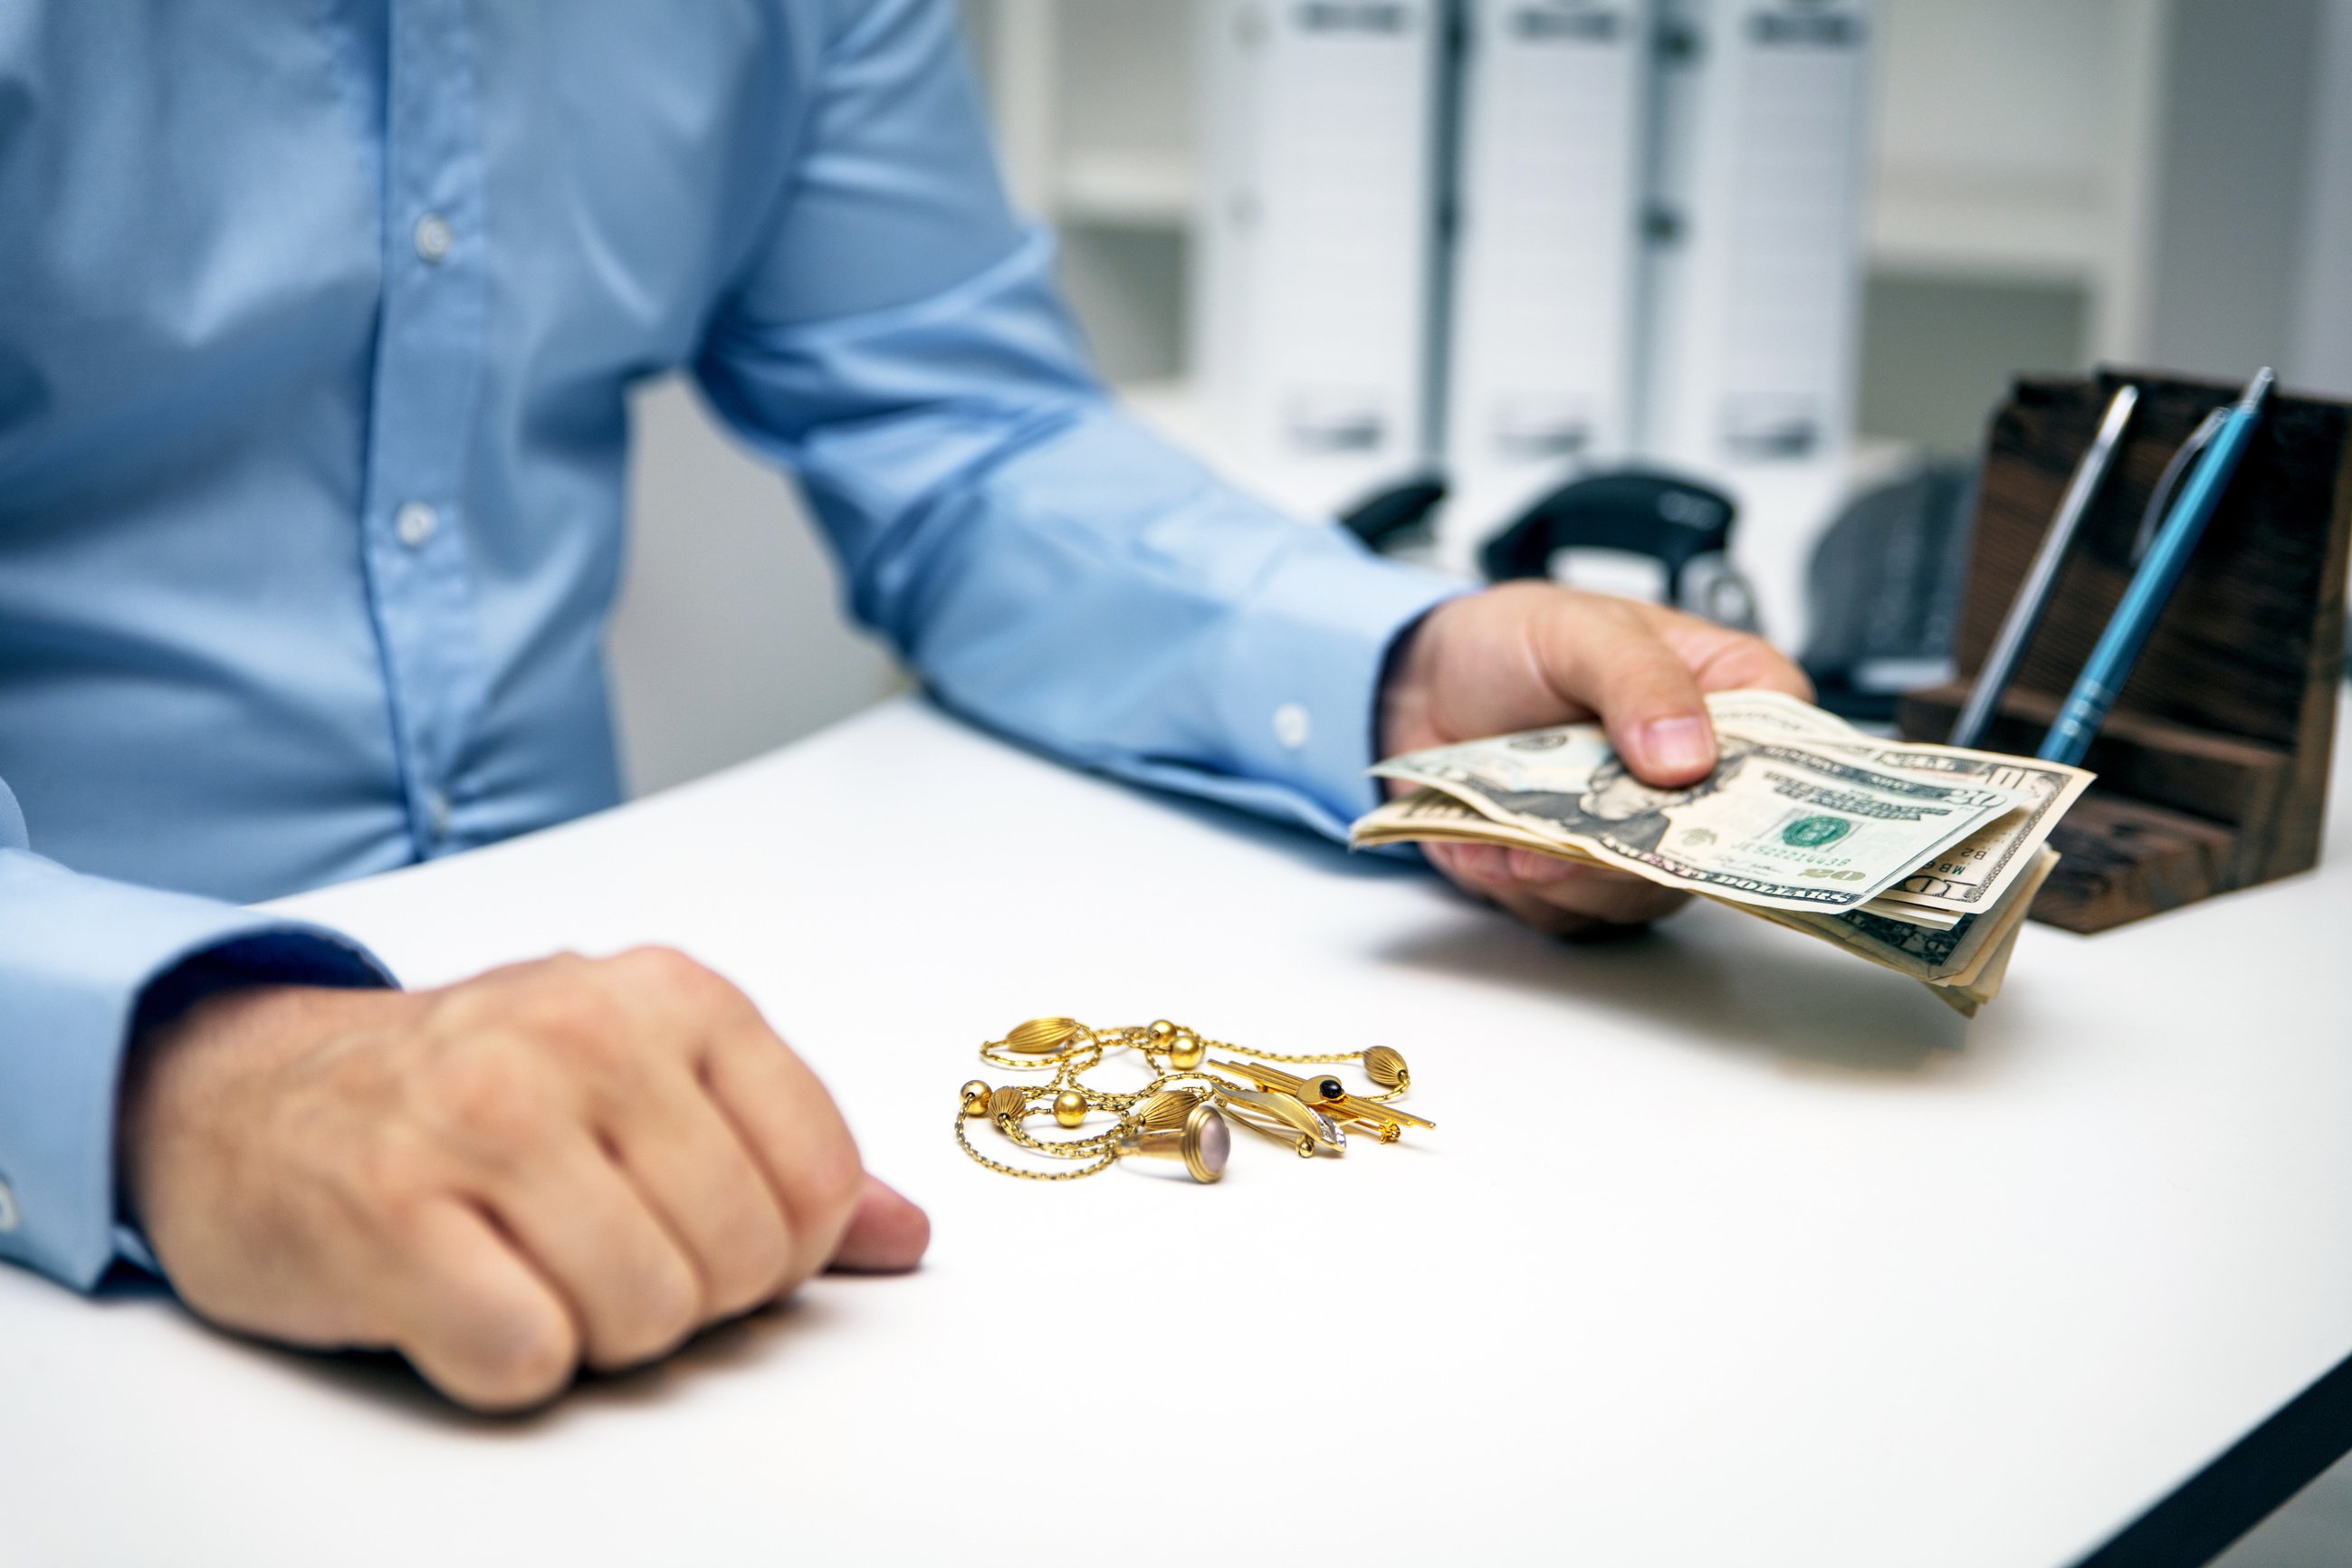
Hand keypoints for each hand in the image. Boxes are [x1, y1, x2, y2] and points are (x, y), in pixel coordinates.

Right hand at [119, 948, 928, 1411]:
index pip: (820, 1179)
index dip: (779, 1251)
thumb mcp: (639, 1083)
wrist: (246, 1096)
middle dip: (683, 1297)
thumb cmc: (466, 1093)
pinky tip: (463, 1301)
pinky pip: (526, 1356)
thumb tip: (903, 1233)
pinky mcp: (385, 1212)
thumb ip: (778, 1154)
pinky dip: (503, 1363)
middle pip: (738, 1261)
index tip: (705, 1233)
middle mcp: (583, 1036)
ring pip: (645, 1314)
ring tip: (531, 1271)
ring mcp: (482, 1118)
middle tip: (597, 1255)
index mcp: (671, 997)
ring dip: (593, 1333)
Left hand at [1379, 582, 1810, 936]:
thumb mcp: (1581, 630)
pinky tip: (1486, 842)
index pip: (1797, 758)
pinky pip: (1567, 912)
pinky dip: (1519, 880)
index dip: (1773, 794)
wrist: (1426, 686)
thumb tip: (1688, 753)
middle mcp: (1697, 787)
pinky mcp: (1577, 882)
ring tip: (1515, 830)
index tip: (1720, 804)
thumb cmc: (1517, 643)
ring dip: (1569, 870)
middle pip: (1718, 851)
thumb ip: (1637, 678)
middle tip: (1586, 829)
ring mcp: (1640, 842)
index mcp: (1731, 704)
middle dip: (1643, 846)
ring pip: (1639, 896)